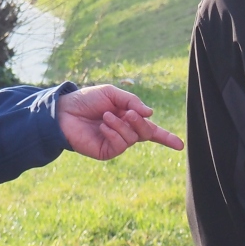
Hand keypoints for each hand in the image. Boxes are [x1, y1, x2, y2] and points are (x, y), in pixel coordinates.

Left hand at [56, 85, 182, 160]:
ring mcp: (115, 144)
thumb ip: (132, 102)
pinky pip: (120, 145)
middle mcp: (125, 133)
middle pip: (146, 133)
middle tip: (130, 113)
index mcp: (129, 119)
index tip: (180, 146)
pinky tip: (102, 127)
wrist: (64, 111)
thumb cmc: (87, 100)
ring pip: (133, 138)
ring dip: (122, 125)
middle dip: (141, 123)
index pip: (151, 131)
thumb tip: (151, 114)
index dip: (167, 138)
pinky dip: (114, 133)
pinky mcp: (106, 152)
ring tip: (107, 116)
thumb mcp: (112, 94)